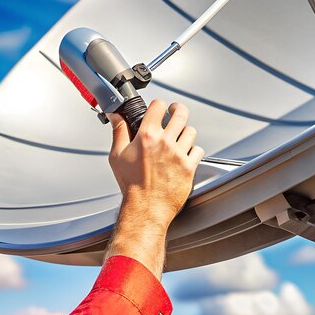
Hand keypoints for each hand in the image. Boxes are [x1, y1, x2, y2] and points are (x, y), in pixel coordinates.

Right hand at [106, 100, 203, 275]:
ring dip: (186, 132)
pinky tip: (186, 154)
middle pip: (180, 113)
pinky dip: (194, 151)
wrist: (145, 208)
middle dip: (178, 110)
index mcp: (147, 136)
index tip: (159, 108)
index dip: (159, 105)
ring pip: (191, 131)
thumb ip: (119, 132)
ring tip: (180, 137)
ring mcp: (179, 154)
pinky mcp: (189, 167)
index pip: (159, 106)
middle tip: (175, 112)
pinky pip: (198, 150)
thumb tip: (116, 116)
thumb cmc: (131, 185)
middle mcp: (165, 142)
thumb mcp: (117, 155)